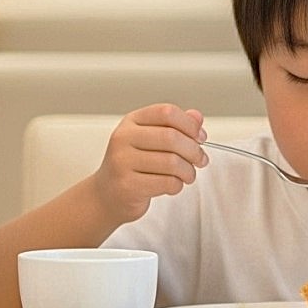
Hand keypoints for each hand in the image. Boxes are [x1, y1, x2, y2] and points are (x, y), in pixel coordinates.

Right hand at [81, 104, 206, 227]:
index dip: (189, 124)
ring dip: (188, 171)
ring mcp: (122, 162)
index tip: (200, 136)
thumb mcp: (150, 139)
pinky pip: (166, 183)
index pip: (166, 112)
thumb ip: (175, 126)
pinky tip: (173, 185)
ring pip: (172, 162)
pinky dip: (177, 185)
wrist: (106, 195)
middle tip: (201, 160)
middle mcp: (124, 138)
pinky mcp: (127, 185)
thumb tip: (197, 118)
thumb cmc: (133, 165)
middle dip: (194, 150)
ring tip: (188, 175)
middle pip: (171, 137)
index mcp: (132, 121)